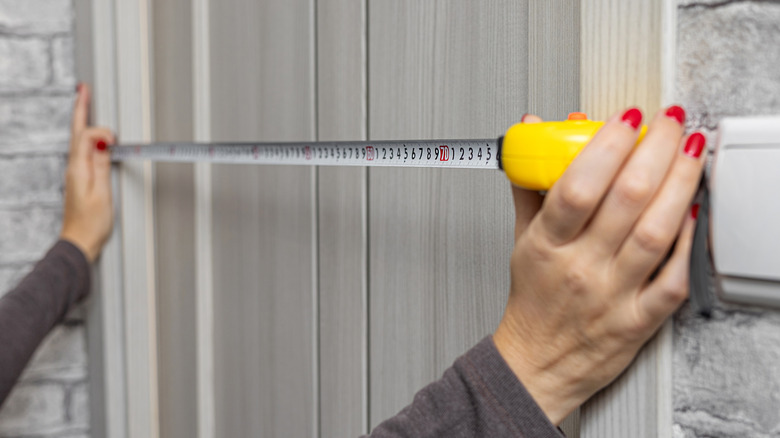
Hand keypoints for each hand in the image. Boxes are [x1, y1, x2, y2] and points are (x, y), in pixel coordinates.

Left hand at [60, 84, 114, 262]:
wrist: (79, 242)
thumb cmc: (91, 224)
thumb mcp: (101, 193)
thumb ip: (101, 165)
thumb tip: (103, 141)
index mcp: (78, 168)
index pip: (86, 135)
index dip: (102, 131)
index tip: (115, 136)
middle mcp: (73, 167)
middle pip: (77, 132)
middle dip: (81, 108)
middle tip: (83, 88)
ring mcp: (75, 173)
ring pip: (79, 140)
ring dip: (83, 120)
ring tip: (85, 102)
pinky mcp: (80, 179)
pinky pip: (83, 151)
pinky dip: (87, 138)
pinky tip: (93, 136)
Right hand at [493, 107, 704, 423]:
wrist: (538, 363)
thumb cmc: (533, 301)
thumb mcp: (520, 240)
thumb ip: (529, 184)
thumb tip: (530, 134)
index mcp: (546, 245)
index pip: (576, 187)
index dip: (606, 146)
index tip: (626, 118)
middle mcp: (580, 268)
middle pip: (624, 199)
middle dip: (655, 150)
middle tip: (669, 123)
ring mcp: (612, 295)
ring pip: (654, 232)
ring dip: (680, 185)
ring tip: (691, 152)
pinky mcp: (639, 320)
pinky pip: (672, 279)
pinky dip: (688, 242)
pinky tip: (695, 210)